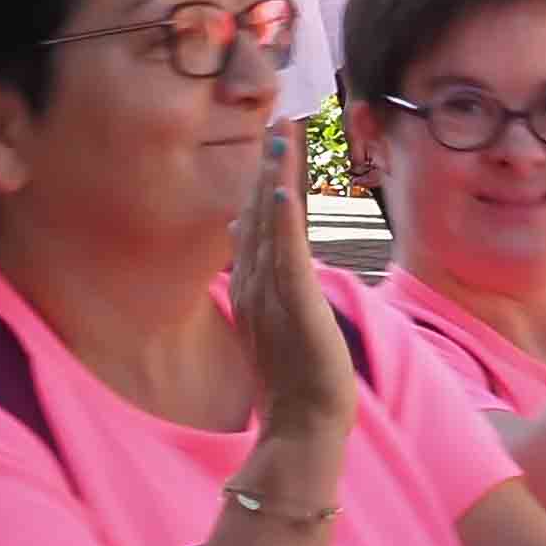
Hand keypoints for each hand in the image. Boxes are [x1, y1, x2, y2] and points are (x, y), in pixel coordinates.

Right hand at [229, 122, 358, 487]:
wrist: (301, 427)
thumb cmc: (293, 382)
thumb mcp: (275, 322)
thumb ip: (262, 279)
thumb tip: (244, 234)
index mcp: (252, 287)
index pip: (256, 224)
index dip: (263, 179)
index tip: (273, 139)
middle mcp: (255, 285)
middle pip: (261, 214)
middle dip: (270, 166)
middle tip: (279, 118)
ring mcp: (272, 295)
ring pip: (272, 226)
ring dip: (276, 179)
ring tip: (281, 137)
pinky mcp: (293, 307)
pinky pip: (286, 257)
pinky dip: (283, 223)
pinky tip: (281, 191)